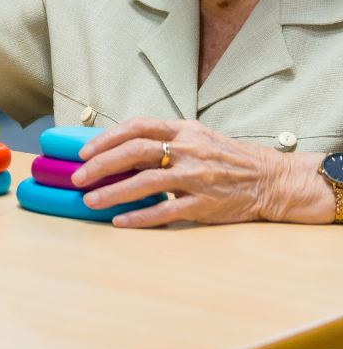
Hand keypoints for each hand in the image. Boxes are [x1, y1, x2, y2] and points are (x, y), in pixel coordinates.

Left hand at [73, 118, 335, 227]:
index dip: (107, 138)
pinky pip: (166, 211)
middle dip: (101, 164)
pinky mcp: (205, 204)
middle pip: (136, 152)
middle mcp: (188, 151)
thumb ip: (162, 140)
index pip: (138, 127)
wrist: (271, 180)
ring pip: (146, 182)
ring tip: (90, 200)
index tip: (83, 151)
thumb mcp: (197, 138)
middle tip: (78, 176)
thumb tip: (116, 149)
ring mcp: (197, 177)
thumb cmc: (227, 158)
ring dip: (113, 192)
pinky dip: (140, 217)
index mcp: (184, 131)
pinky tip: (119, 221)